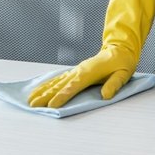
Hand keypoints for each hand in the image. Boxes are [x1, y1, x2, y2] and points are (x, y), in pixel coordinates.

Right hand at [27, 0, 154, 107]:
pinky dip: (47, 85)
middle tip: (33, 105)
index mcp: (90, 73)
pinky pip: (59, 79)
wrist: (120, 48)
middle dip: (46, 95)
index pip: (74, 86)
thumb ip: (114, 84)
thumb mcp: (123, 74)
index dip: (62, 96)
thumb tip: (106, 96)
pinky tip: (39, 90)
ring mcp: (76, 70)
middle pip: (60, 85)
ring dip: (43, 90)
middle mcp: (79, 71)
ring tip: (30, 99)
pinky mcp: (75, 71)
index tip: (52, 105)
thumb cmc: (122, 62)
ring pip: (56, 81)